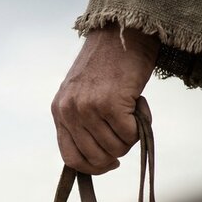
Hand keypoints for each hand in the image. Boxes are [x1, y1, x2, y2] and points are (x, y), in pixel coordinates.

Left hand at [51, 23, 158, 174]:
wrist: (121, 34)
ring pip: (116, 149)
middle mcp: (69, 111)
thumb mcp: (82, 95)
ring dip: (131, 136)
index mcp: (59, 111)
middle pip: (96, 158)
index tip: (111, 163)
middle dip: (117, 152)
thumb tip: (100, 160)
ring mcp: (87, 108)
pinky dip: (141, 125)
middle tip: (128, 131)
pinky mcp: (109, 104)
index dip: (93, 167)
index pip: (70, 158)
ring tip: (132, 110)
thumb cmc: (108, 67)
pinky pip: (130, 135)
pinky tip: (140, 103)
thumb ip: (83, 123)